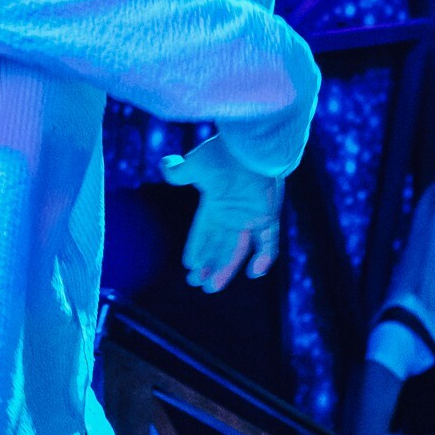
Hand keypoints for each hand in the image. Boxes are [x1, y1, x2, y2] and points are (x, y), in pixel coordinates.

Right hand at [161, 137, 281, 293]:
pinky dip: (264, 258)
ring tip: (212, 287)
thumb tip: (165, 165)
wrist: (252, 147)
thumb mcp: (196, 165)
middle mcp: (232, 214)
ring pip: (238, 250)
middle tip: (197, 283)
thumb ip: (179, 172)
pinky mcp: (267, 217)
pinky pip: (268, 243)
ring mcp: (250, 217)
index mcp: (215, 204)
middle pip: (219, 245)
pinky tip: (254, 273)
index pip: (203, 231)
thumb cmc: (223, 154)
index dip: (196, 248)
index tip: (188, 265)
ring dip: (226, 269)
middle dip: (209, 265)